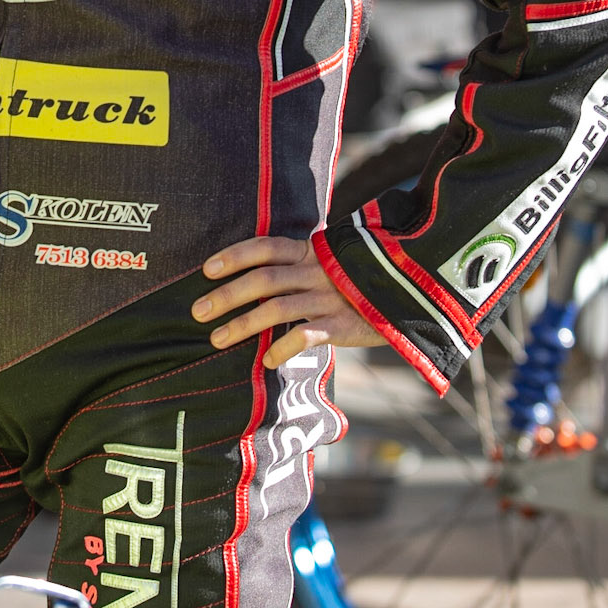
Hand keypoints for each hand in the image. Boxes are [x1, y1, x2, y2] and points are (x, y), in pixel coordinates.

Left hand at [192, 234, 383, 368]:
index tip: (206, 270)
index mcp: (311, 252)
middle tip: (197, 311)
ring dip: (243, 325)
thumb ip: (298, 266)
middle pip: (263, 279)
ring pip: (277, 309)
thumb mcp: (330, 264)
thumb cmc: (357, 282)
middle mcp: (317, 271)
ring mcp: (331, 297)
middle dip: (226, 295)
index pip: (265, 247)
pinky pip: (307, 336)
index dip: (234, 256)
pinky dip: (283, 348)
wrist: (410, 295)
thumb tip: (252, 279)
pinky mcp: (344, 324)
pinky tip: (268, 361)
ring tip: (217, 340)